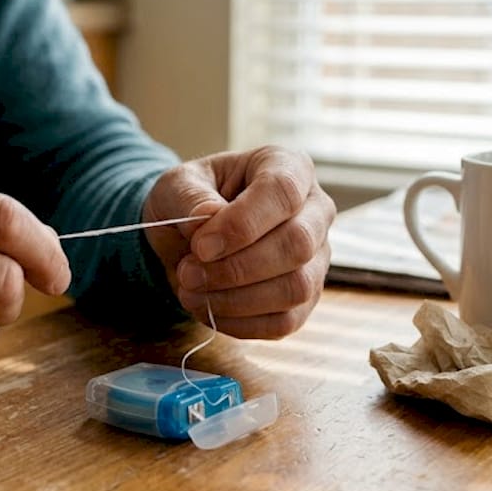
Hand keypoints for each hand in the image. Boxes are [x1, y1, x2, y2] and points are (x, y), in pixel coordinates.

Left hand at [142, 146, 334, 338]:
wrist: (189, 239)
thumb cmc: (189, 202)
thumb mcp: (175, 187)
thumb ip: (188, 198)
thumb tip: (209, 220)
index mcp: (288, 167)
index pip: (282, 192)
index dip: (242, 224)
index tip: (201, 246)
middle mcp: (315, 210)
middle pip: (297, 244)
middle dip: (236, 268)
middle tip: (188, 274)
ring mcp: (316, 256)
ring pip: (296, 287)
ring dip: (236, 299)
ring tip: (191, 292)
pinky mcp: (306, 297)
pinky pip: (286, 321)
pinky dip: (241, 323)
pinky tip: (208, 309)